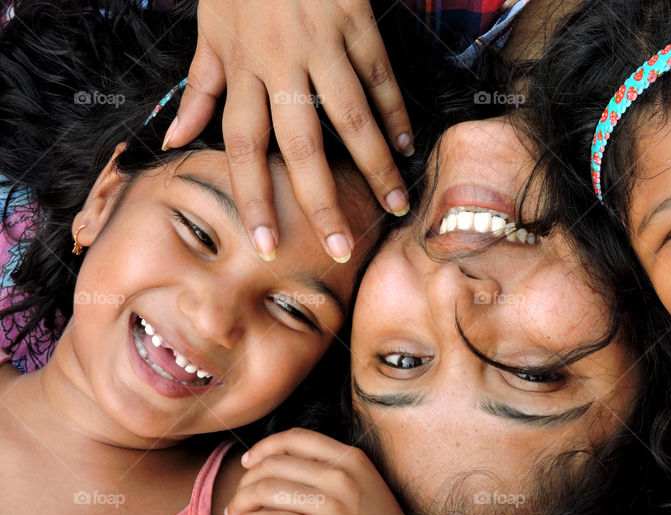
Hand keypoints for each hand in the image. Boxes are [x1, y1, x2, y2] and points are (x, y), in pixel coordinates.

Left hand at [167, 0, 412, 262]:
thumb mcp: (209, 32)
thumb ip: (198, 90)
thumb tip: (175, 141)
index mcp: (240, 68)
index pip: (244, 147)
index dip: (255, 199)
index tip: (269, 244)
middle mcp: (279, 62)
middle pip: (301, 144)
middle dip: (320, 200)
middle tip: (341, 247)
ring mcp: (321, 42)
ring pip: (351, 115)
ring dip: (374, 164)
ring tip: (394, 203)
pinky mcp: (355, 21)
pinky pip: (378, 75)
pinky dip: (394, 110)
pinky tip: (407, 144)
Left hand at [225, 428, 441, 514]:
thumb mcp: (363, 488)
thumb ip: (329, 473)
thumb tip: (276, 470)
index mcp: (352, 459)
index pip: (296, 438)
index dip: (265, 447)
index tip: (249, 461)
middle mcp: (342, 476)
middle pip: (275, 465)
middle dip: (246, 482)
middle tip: (238, 498)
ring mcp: (333, 506)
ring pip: (267, 491)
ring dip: (241, 503)